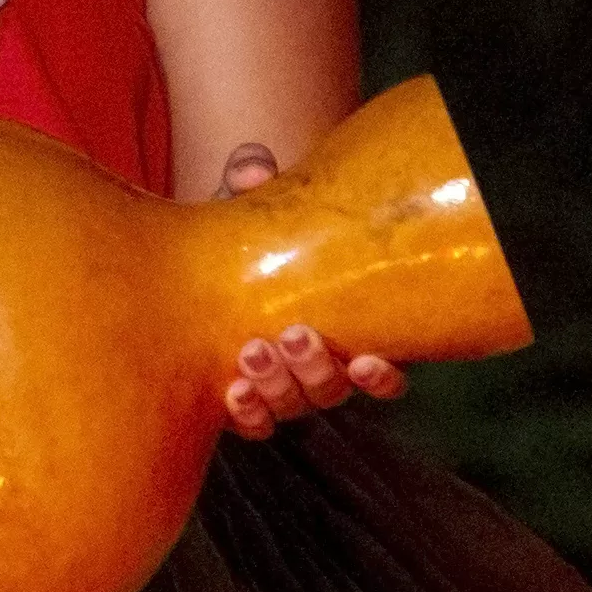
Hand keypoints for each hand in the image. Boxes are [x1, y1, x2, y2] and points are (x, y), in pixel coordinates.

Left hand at [213, 142, 404, 435]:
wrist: (208, 263)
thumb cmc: (254, 240)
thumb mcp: (258, 211)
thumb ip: (258, 187)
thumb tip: (251, 168)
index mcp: (347, 332)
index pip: (384, 375)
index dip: (381, 378)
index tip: (367, 360)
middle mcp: (322, 368)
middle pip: (333, 389)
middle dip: (316, 368)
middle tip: (294, 335)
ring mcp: (283, 386)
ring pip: (295, 404)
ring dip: (278, 385)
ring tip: (253, 353)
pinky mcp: (245, 397)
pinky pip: (254, 422)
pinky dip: (248, 414)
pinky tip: (233, 394)